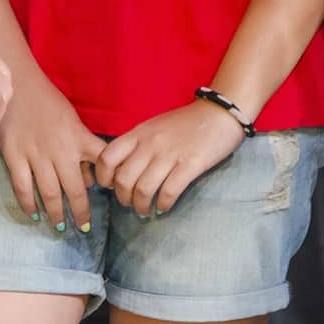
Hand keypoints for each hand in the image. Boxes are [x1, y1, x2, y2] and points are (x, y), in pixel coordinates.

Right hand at [0, 72, 104, 230]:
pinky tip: (34, 214)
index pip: (102, 163)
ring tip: (60, 228)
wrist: (16, 85)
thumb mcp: (73, 120)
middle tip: (84, 228)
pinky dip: (28, 204)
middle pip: (74, 189)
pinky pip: (23, 187)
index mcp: (78, 138)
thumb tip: (89, 179)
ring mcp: (36, 155)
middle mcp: (60, 150)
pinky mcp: (14, 157)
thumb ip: (83, 149)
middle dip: (80, 212)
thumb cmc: (48, 101)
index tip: (114, 198)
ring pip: (49, 193)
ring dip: (56, 214)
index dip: (111, 182)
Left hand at [94, 101, 246, 217]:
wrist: (219, 113)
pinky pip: (168, 192)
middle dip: (123, 198)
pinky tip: (164, 207)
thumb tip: (121, 169)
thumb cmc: (186, 123)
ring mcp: (170, 154)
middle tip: (130, 204)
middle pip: (123, 179)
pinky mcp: (190, 165)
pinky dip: (163, 205)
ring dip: (141, 206)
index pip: (107, 157)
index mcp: (139, 133)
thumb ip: (138, 144)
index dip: (103, 177)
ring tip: (145, 210)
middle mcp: (150, 144)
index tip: (111, 187)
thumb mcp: (154, 127)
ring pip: (143, 190)